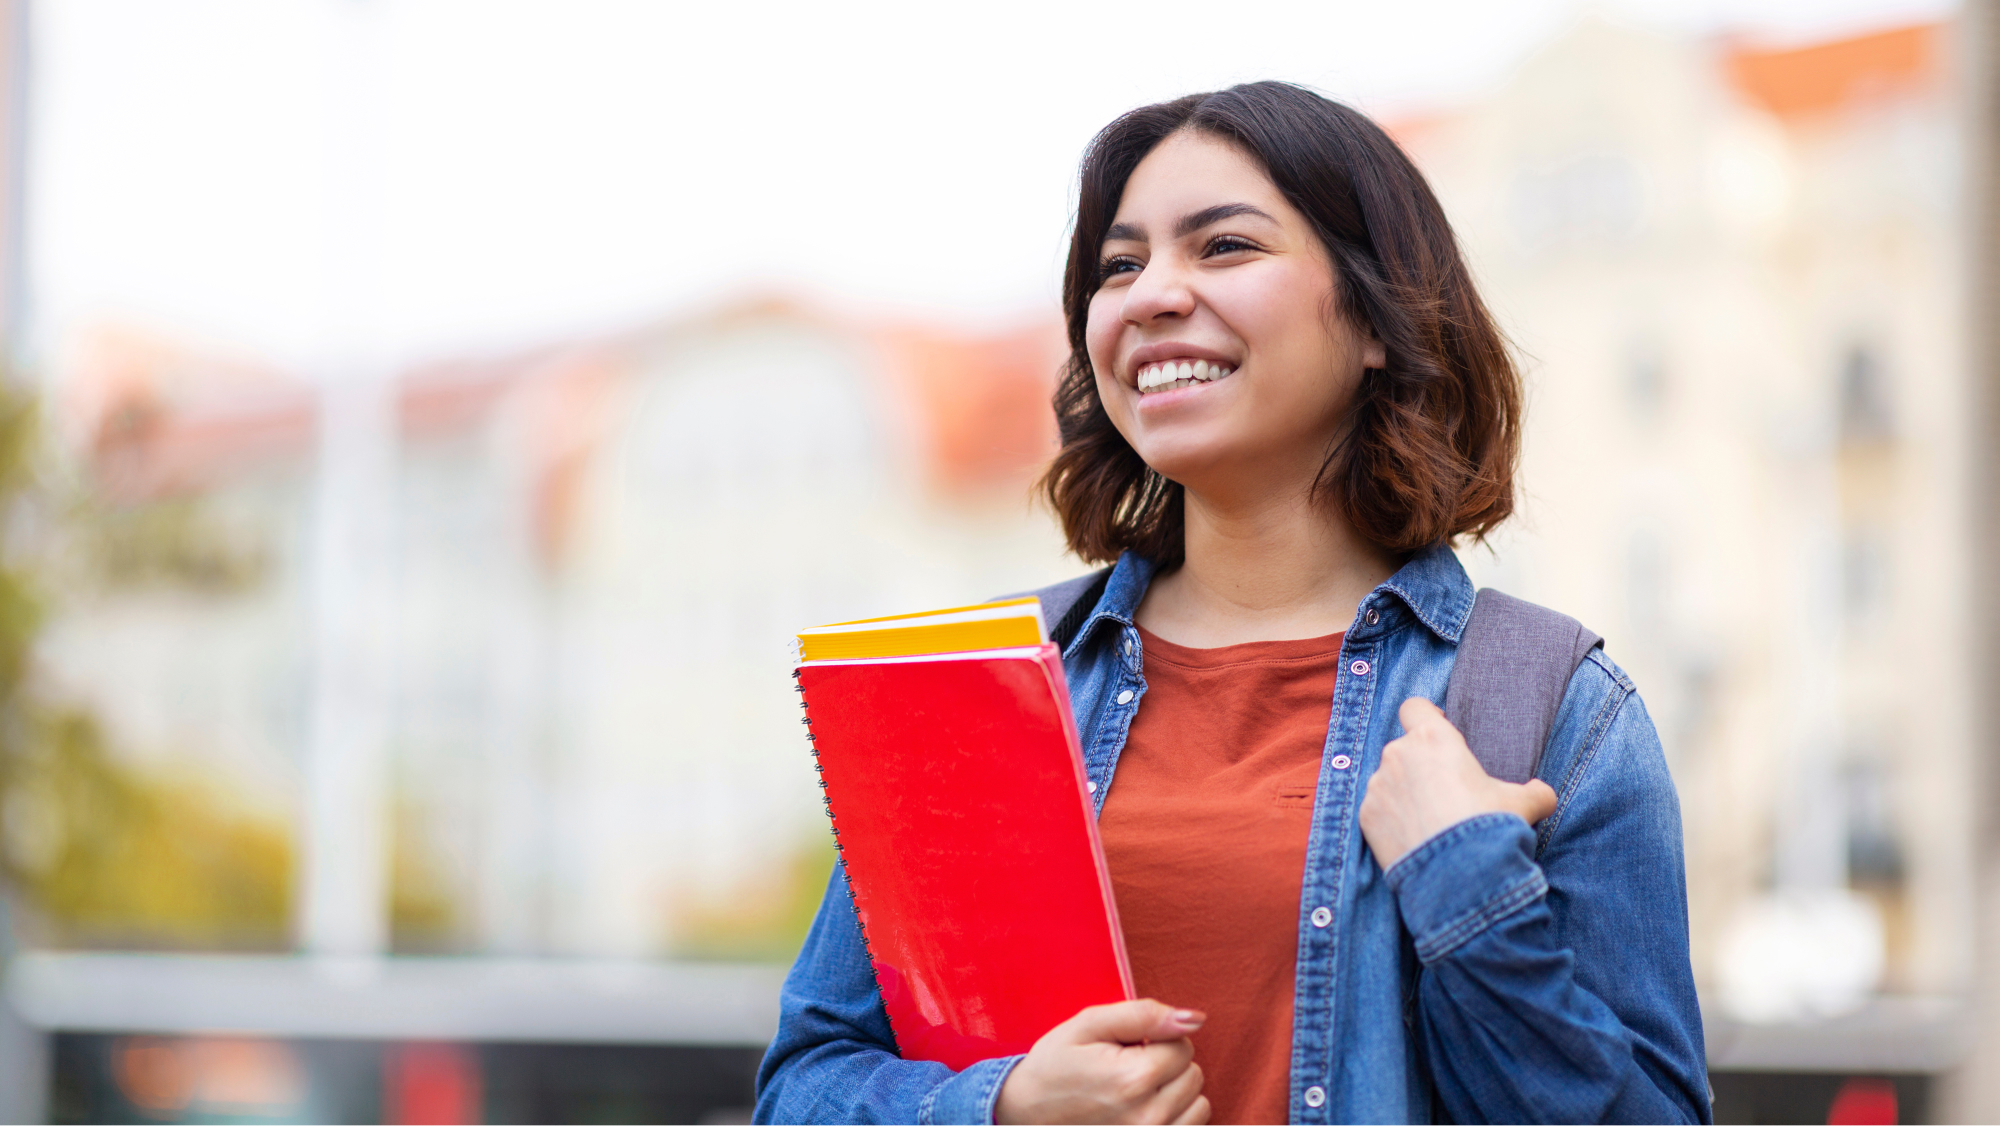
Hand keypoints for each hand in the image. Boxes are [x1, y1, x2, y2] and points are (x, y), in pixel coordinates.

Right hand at [995, 999, 1209, 1124]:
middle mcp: (1148, 1117)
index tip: (1126, 1048)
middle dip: (1166, 1065)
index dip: (1156, 1038)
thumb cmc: (1054, 1066)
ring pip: (1198, 1104)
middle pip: (1193, 1074)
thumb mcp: (1089, 1025)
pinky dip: (1176, 1117)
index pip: (1183, 1044)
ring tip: (1135, 1092)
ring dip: (1175, 1093)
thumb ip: (1144, 1015)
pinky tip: (1145, 1110)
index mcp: (1133, 1078)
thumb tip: (1195, 1018)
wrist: (1024, 1113)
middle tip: (1125, 1069)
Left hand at [1358, 697, 1557, 870]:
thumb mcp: (1524, 804)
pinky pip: (1378, 809)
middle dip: (1420, 765)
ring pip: (1388, 779)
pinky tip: (1414, 837)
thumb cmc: (1490, 827)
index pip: (1414, 707)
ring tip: (1430, 820)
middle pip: (1404, 749)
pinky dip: (1391, 819)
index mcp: (1433, 738)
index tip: (1438, 733)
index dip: (1426, 717)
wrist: (1458, 875)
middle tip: (1444, 792)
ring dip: (1404, 792)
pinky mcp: (1365, 815)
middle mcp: (1398, 754)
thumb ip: (1535, 792)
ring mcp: (1377, 784)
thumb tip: (1543, 794)